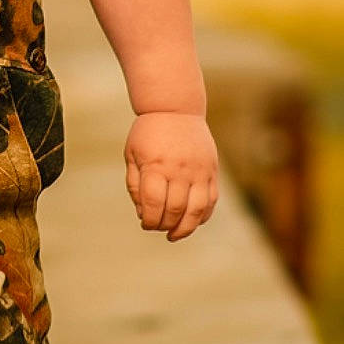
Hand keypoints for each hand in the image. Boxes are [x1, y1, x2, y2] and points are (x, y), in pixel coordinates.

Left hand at [125, 111, 218, 240]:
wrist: (175, 108)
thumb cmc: (148, 134)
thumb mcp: (132, 155)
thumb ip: (135, 185)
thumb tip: (144, 214)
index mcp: (156, 165)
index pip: (154, 203)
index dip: (150, 220)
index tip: (146, 224)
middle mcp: (179, 169)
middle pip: (176, 209)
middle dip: (166, 225)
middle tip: (159, 228)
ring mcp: (199, 170)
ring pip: (197, 210)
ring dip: (186, 228)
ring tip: (175, 235)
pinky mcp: (211, 170)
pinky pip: (211, 200)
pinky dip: (202, 216)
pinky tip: (192, 221)